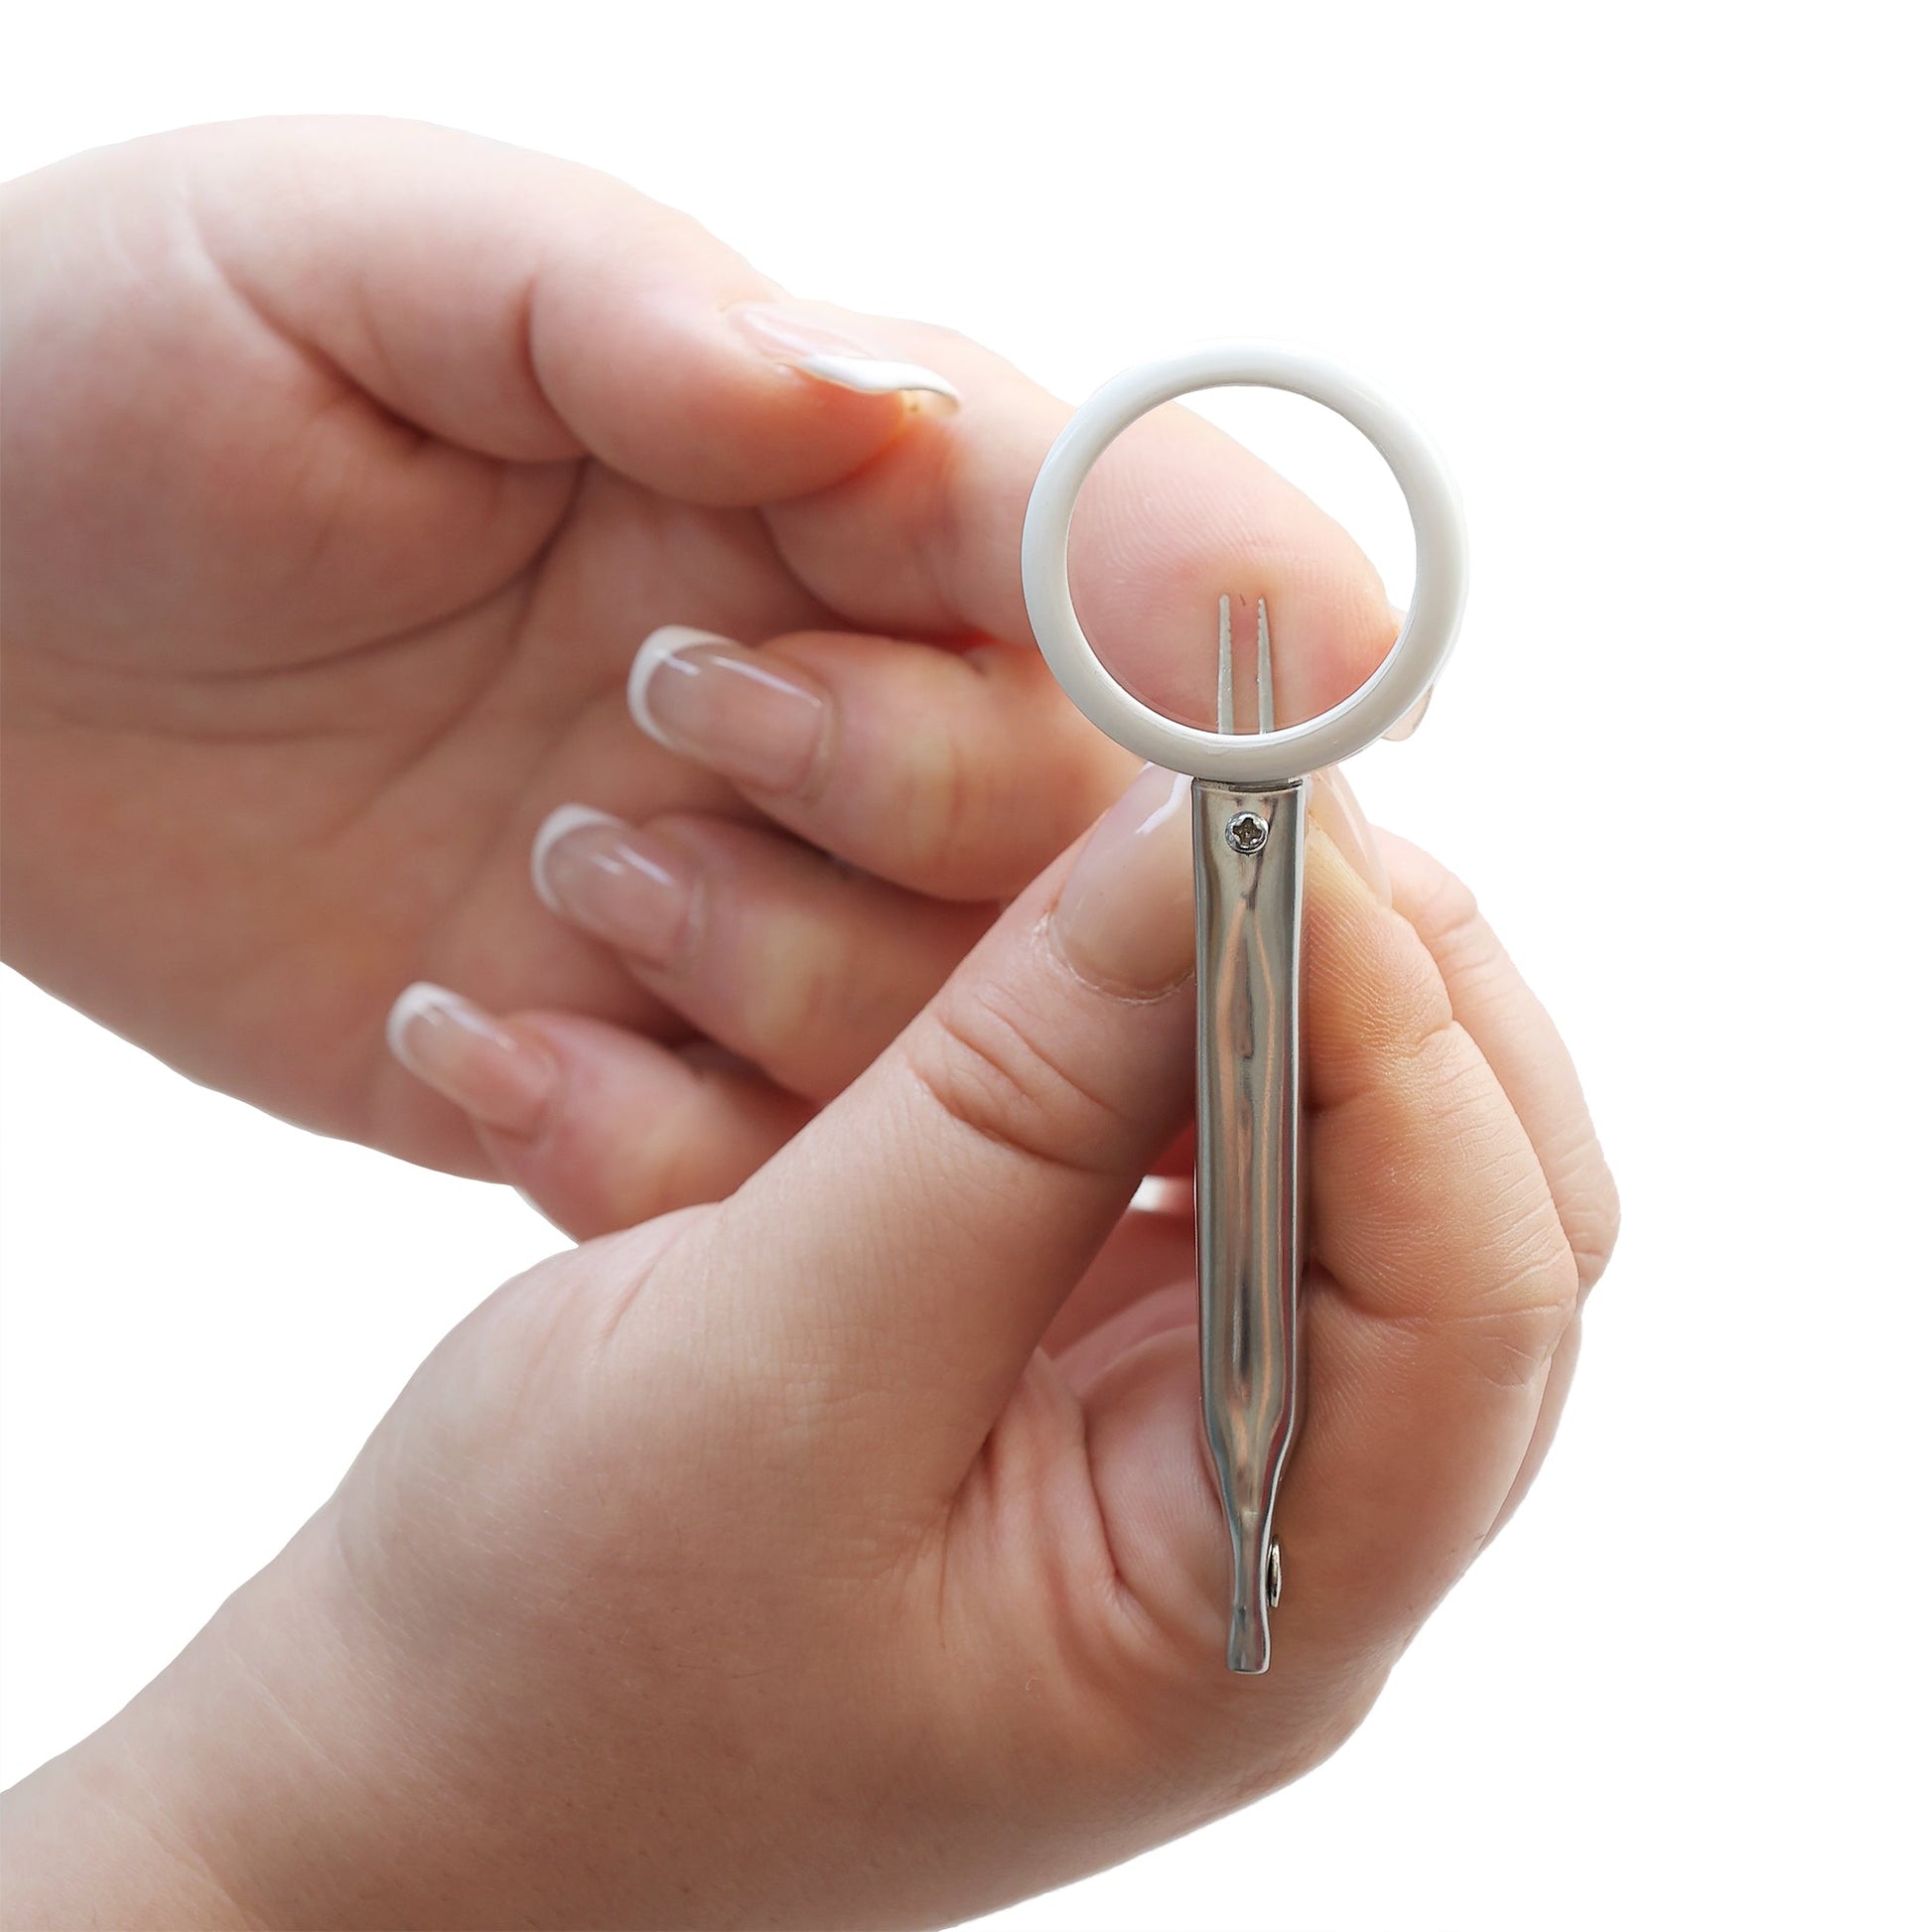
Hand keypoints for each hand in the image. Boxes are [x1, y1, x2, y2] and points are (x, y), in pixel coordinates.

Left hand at [1, 116, 1390, 1196]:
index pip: (1088, 534)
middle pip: (1071, 813)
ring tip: (551, 865)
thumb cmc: (121, 376)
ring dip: (785, 973)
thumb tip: (875, 398)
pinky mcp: (641, 1064)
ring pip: (951, 1023)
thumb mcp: (349, 264)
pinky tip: (474, 1046)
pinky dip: (652, 1150)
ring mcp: (750, 899)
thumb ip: (619, 312)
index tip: (1308, 669)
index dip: (1197, 604)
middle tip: (667, 713)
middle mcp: (832, 690)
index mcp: (809, 463)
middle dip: (919, 792)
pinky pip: (754, 1174)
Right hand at [6, 769, 1616, 1927]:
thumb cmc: (561, 1650)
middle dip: (1381, 988)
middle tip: (1237, 810)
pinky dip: (1178, 1034)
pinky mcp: (1107, 1365)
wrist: (440, 1771)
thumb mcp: (767, 1363)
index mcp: (1251, 1611)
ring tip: (1160, 854)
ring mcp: (1198, 1439)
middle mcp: (1277, 1524)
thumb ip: (996, 1107)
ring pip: (1360, 1169)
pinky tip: (1080, 957)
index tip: (1269, 826)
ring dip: (1286, 993)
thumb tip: (1189, 849)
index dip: (1402, 1028)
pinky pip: (1224, 1163)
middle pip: (1466, 1208)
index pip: (1470, 1290)